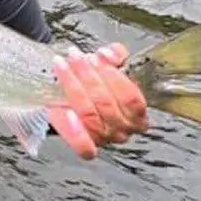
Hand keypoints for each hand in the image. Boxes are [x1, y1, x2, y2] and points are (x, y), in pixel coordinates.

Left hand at [48, 44, 149, 159]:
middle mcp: (124, 130)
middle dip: (88, 76)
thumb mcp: (106, 64)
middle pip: (107, 104)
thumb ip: (114, 55)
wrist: (67, 96)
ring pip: (91, 116)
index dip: (113, 75)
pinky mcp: (86, 146)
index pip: (131, 98)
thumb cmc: (93, 81)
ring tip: (62, 66)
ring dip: (74, 87)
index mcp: (138, 114)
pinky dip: (76, 131)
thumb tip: (111, 53)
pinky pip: (85, 147)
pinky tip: (66, 111)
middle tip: (75, 57)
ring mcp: (105, 139)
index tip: (96, 56)